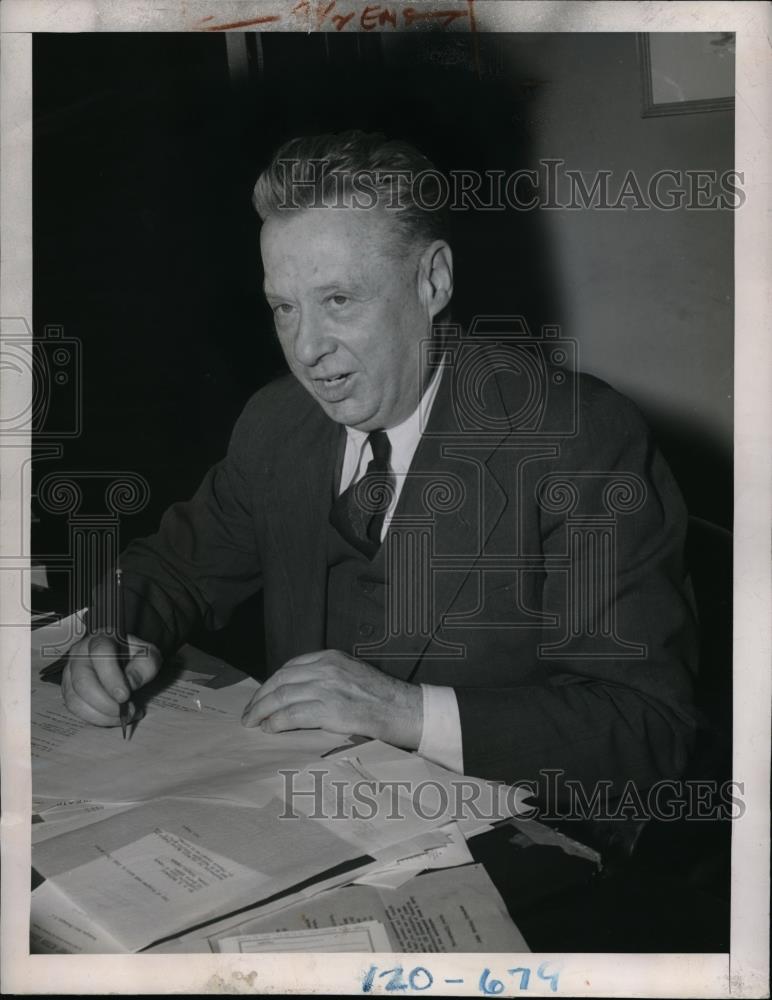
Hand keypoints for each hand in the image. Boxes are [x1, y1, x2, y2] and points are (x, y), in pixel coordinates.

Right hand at [61, 632, 160, 726]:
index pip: (100, 653)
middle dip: (105, 703)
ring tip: (123, 717)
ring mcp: (70, 672)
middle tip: (127, 711)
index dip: (111, 677)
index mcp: (101, 639)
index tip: (125, 696)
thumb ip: (145, 666)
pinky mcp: (68, 689)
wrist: (123, 658)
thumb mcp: (148, 656)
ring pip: (75, 699)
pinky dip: (95, 718)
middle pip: (83, 681)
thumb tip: (130, 683)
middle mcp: (80, 654)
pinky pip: (75, 709)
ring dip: (100, 715)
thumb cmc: (134, 656)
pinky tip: (112, 718)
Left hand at [240, 650, 423, 749]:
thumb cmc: (383, 698)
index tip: (262, 696)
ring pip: (281, 696)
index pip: (290, 667)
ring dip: (261, 711)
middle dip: (260, 697)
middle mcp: (325, 669)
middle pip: (280, 680)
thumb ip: (329, 677)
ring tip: (252, 723)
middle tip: (249, 713)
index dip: (271, 683)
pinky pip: (291, 715)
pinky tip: (269, 729)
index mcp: (331, 657)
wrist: (405, 709)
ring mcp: (326, 688)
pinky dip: (275, 722)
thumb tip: (303, 694)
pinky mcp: (328, 710)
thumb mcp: (353, 674)